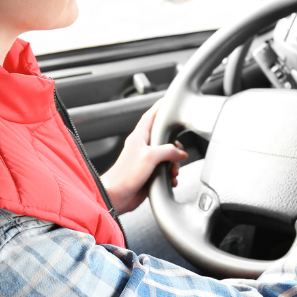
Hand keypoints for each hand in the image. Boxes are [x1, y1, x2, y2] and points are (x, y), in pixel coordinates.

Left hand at [101, 99, 188, 213]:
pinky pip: (164, 169)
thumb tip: (180, 153)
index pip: (151, 116)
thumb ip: (168, 151)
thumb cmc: (125, 175)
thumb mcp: (150, 157)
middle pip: (164, 138)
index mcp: (139, 137)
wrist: (116, 196)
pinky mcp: (148, 173)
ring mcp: (146, 160)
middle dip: (175, 145)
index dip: (160, 107)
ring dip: (174, 163)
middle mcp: (142, 147)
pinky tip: (171, 179)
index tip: (169, 101)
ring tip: (173, 170)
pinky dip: (170, 174)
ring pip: (166, 155)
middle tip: (179, 152)